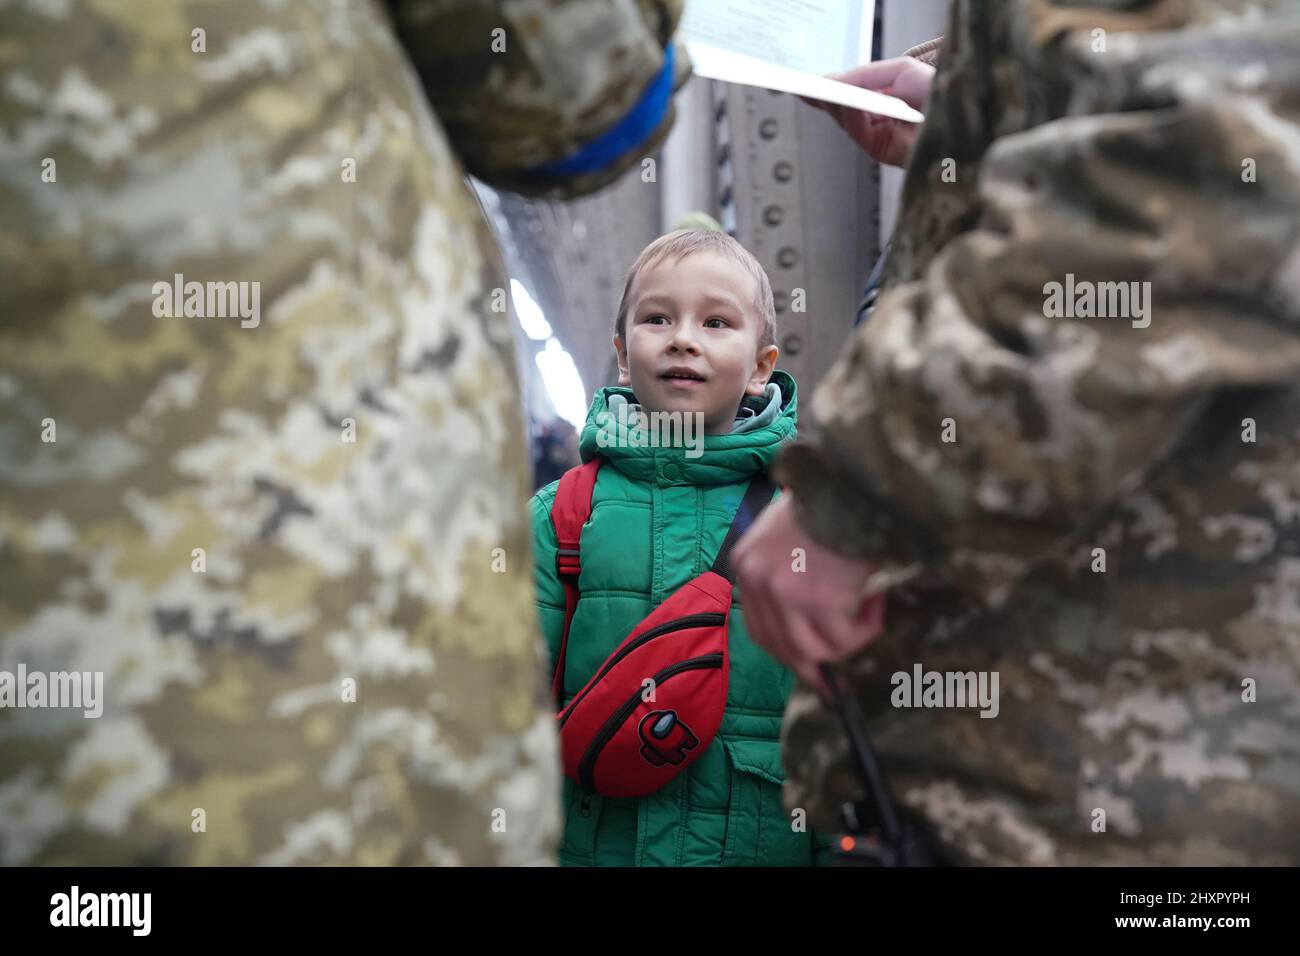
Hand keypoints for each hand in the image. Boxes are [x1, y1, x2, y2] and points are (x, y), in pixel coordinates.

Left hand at [733, 495, 885, 696]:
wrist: (855, 480)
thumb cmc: (831, 498)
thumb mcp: (788, 530)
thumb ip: (785, 570)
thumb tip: (808, 618)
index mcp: (746, 562)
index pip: (758, 628)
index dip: (785, 651)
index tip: (809, 665)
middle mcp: (758, 580)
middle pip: (782, 647)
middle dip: (815, 662)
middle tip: (839, 669)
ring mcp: (785, 593)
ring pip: (815, 651)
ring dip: (847, 643)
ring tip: (869, 614)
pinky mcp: (819, 600)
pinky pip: (846, 638)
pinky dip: (867, 627)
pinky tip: (877, 598)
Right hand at [805, 56, 934, 167]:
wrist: (961, 120)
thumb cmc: (938, 90)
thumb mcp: (899, 71)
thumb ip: (863, 75)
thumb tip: (831, 80)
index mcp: (883, 95)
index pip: (849, 91)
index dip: (829, 86)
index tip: (808, 82)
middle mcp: (878, 115)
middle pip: (842, 107)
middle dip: (825, 95)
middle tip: (806, 87)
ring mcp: (877, 133)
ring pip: (846, 119)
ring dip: (835, 104)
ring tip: (822, 90)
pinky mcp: (880, 149)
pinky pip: (858, 131)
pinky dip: (851, 115)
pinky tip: (845, 102)